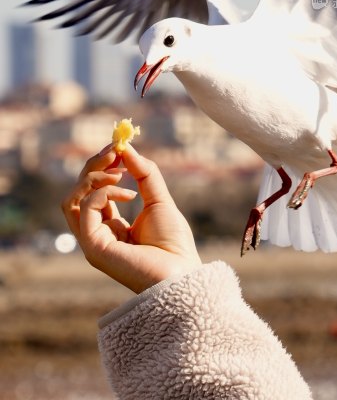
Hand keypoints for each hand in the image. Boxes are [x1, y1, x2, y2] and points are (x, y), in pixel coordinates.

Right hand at [62, 144, 200, 292]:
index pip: (92, 192)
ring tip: (119, 170)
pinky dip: (103, 192)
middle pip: (77, 193)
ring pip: (71, 200)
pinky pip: (85, 209)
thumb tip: (127, 148)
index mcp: (110, 226)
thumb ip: (144, 174)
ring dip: (92, 177)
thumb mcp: (159, 199)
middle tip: (114, 150)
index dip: (101, 167)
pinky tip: (127, 193)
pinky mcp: (92, 246)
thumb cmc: (173, 244)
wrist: (181, 273)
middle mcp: (97, 233)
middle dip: (94, 166)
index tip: (117, 147)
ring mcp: (92, 241)